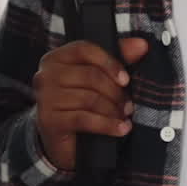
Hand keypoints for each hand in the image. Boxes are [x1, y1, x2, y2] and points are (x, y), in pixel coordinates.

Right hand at [34, 37, 148, 170]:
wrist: (64, 141)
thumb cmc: (81, 103)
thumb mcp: (99, 77)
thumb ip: (119, 57)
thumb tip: (141, 44)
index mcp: (57, 58)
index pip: (84, 49)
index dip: (109, 62)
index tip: (126, 79)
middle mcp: (46, 75)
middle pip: (89, 75)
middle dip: (115, 92)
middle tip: (128, 104)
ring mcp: (45, 98)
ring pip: (89, 98)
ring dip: (113, 109)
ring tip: (124, 116)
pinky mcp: (49, 120)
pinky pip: (84, 119)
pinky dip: (107, 124)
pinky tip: (121, 129)